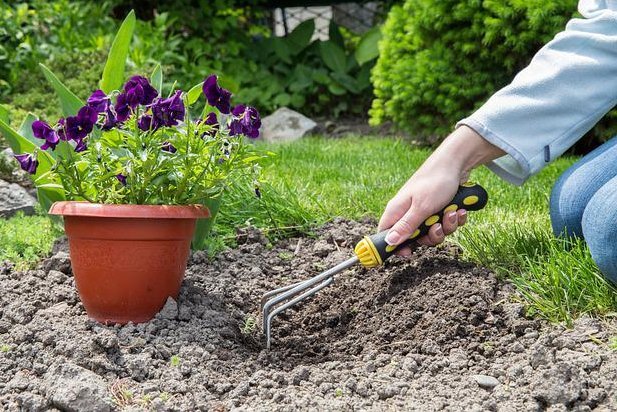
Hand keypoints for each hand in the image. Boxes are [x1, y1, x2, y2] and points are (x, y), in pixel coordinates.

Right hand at [378, 125, 503, 255]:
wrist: (457, 163)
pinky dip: (454, 219)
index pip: (386, 235)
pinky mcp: (438, 209)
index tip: (409, 253)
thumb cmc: (435, 182)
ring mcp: (424, 211)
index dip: (395, 247)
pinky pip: (445, 224)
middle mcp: (408, 212)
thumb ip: (406, 226)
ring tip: (452, 212)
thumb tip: (389, 242)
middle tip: (437, 226)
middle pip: (415, 238)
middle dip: (431, 236)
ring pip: (433, 232)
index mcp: (397, 211)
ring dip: (446, 226)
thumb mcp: (421, 208)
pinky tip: (459, 210)